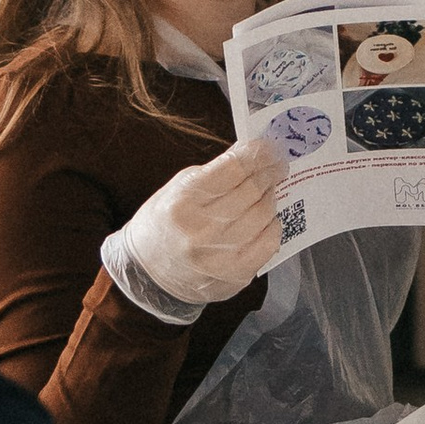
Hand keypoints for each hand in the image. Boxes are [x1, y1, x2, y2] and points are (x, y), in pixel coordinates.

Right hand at [117, 137, 284, 306]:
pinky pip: (269, 242)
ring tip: (268, 190)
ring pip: (264, 214)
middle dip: (268, 172)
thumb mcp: (178, 189)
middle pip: (252, 190)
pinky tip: (266, 219)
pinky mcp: (236, 274)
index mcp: (184, 202)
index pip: (233, 169)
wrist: (149, 275)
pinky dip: (272, 225)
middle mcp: (202, 230)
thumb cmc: (164, 225)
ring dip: (271, 197)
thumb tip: (250, 151)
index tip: (268, 148)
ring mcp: (221, 255)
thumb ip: (215, 171)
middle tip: (275, 165)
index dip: (257, 154)